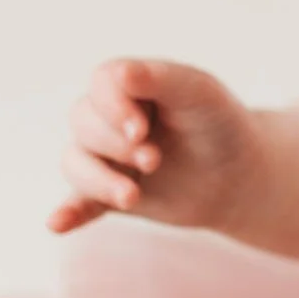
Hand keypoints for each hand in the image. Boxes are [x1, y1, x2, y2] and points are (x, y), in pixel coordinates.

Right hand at [50, 58, 268, 234]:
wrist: (241, 175)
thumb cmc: (220, 123)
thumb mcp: (199, 94)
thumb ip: (160, 79)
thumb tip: (117, 73)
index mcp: (131, 84)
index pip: (101, 84)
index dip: (113, 107)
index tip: (141, 130)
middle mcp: (110, 117)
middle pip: (83, 122)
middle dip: (114, 144)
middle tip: (155, 161)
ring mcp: (106, 157)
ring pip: (74, 162)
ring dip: (98, 180)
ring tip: (132, 196)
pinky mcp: (108, 194)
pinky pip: (78, 202)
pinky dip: (67, 212)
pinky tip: (57, 224)